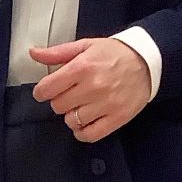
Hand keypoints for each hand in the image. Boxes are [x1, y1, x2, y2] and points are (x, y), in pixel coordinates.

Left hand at [28, 37, 150, 141]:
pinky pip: (89, 135)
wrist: (147, 62)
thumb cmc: (114, 53)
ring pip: (72, 121)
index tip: (46, 91)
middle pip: (58, 106)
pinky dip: (82, 132)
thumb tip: (33, 54)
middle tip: (69, 94)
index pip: (47, 89)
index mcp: (82, 67)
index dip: (42, 91)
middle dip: (59, 101)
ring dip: (71, 115)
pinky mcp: (117, 118)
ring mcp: (106, 105)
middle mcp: (93, 87)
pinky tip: (84, 123)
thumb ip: (58, 53)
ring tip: (80, 106)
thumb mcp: (85, 46)